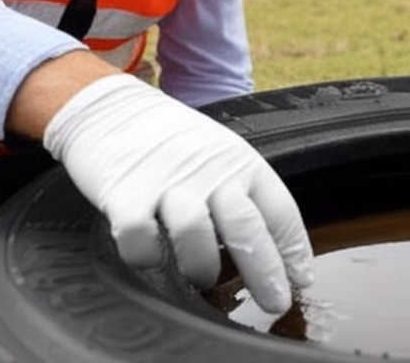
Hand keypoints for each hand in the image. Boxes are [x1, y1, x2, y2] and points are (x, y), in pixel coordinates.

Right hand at [42, 73, 314, 312]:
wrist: (109, 108)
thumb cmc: (169, 139)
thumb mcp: (217, 152)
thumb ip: (239, 191)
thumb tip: (268, 246)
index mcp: (237, 160)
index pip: (277, 209)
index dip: (293, 249)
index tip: (300, 279)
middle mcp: (207, 170)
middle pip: (245, 227)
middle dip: (265, 272)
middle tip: (272, 302)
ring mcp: (166, 181)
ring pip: (195, 236)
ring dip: (201, 268)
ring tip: (200, 277)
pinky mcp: (125, 193)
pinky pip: (141, 240)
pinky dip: (147, 256)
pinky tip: (150, 254)